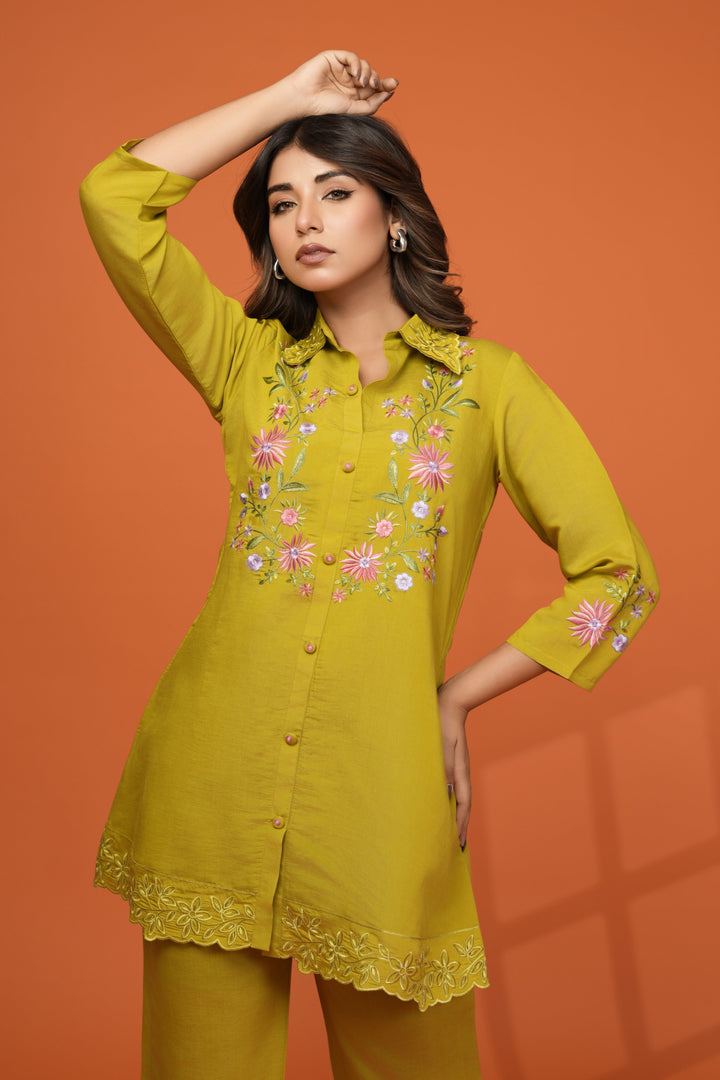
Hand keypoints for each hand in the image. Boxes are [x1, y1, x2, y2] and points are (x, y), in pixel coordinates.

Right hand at [288, 50, 397, 117]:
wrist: (305, 100)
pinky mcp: (335, 58)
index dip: (384, 86)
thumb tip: (388, 94)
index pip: (373, 88)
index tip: (394, 86)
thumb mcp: (353, 110)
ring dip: (368, 73)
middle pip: (371, 76)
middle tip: (378, 85)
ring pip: (364, 66)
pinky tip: (357, 75)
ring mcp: (342, 69)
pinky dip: (358, 64)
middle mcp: (349, 82)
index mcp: (353, 95)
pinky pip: (352, 57)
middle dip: (379, 79)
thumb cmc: (325, 108)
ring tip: (364, 83)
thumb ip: (371, 104)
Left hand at [437, 679, 470, 848]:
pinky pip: (450, 787)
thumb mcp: (440, 745)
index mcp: (459, 772)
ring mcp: (455, 767)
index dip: (459, 825)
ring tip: (449, 832)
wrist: (447, 701)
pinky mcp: (449, 762)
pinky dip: (447, 800)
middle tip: (456, 847)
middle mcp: (459, 773)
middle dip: (459, 826)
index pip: (462, 805)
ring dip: (453, 815)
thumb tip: (446, 795)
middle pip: (462, 805)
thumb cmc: (440, 721)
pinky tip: (441, 803)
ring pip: (456, 797)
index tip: (457, 844)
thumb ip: (443, 769)